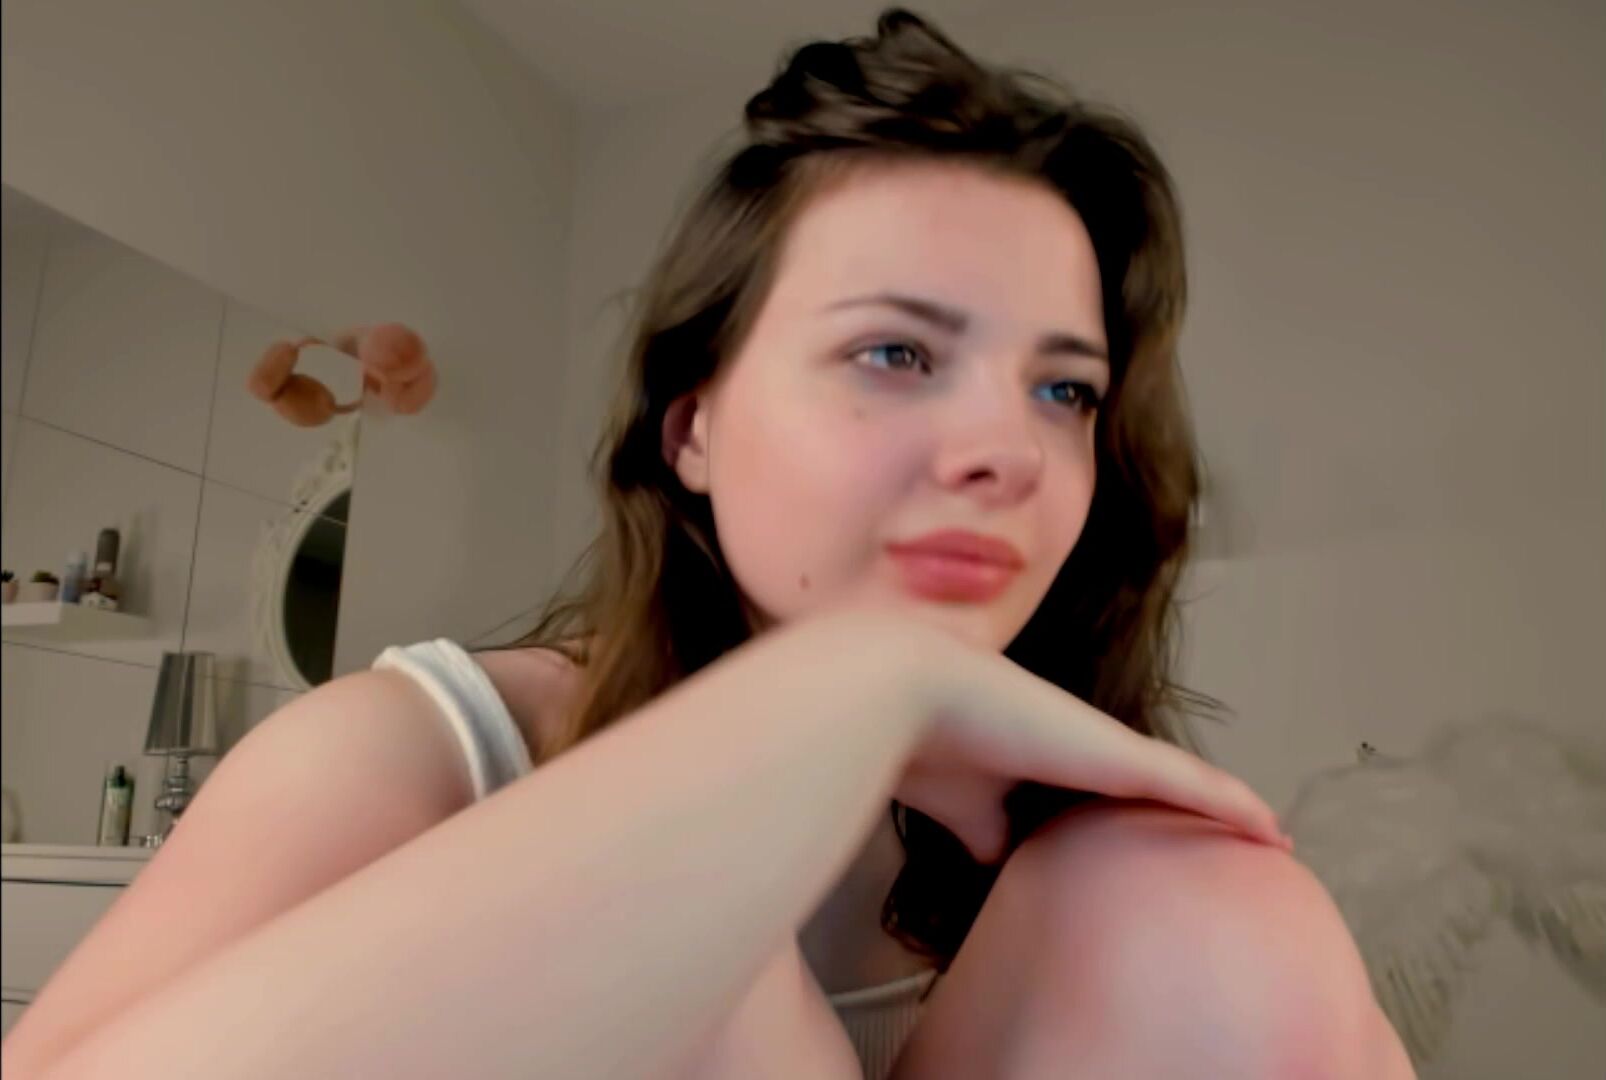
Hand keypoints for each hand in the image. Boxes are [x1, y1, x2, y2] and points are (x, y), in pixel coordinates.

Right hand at [777, 608, 1285, 864]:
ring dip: (1228, 808)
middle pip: (1155, 779)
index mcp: (1047, 754)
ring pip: (1186, 782)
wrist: (901, 691)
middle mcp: (1085, 744)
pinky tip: (1271, 831)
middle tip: (1238, 837)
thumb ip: (986, 830)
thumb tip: (996, 864)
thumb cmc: (921, 743)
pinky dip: (1233, 808)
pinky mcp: (1117, 756)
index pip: (1107, 781)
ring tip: (1271, 835)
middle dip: (1195, 805)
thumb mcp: (961, 803)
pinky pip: (1196, 787)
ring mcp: (1105, 747)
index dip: (1141, 806)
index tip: (1165, 838)